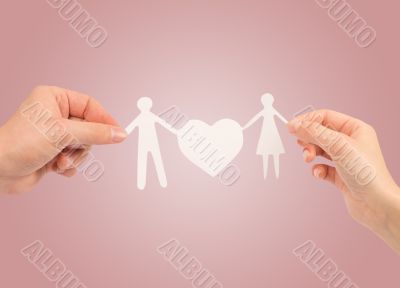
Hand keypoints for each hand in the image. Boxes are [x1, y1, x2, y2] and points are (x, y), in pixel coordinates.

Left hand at [0, 86, 126, 193]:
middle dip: (82, 144)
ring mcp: (54, 134)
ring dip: (74, 157)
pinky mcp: (53, 152)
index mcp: (54, 98)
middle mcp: (55, 114)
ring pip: (83, 146)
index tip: (118, 133)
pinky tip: (55, 168)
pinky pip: (75, 158)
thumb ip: (96, 133)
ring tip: (59, 161)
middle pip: (89, 128)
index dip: (105, 120)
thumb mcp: (63, 133)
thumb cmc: (20, 144)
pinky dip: (69, 165)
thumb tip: (120, 134)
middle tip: (72, 150)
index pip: (90, 105)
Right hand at [288, 109, 399, 253]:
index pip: (325, 117)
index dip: (307, 120)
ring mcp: (346, 159)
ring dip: (310, 153)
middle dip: (308, 139)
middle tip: (301, 145)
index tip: (291, 127)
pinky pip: (322, 167)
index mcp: (355, 129)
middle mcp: (351, 142)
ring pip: (320, 150)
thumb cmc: (366, 172)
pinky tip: (319, 173)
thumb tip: (294, 124)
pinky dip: (317, 169)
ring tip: (308, 159)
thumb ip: (314, 132)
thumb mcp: (338, 145)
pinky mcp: (341, 175)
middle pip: (320, 133)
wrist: (377, 204)